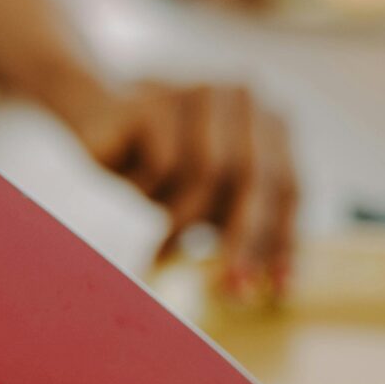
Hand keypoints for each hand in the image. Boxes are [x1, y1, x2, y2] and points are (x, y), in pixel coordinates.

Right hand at [64, 80, 298, 287]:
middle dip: (243, 241)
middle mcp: (243, 99)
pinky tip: (134, 184)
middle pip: (256, 179)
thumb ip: (242, 223)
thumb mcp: (210, 197)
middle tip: (230, 289)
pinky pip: (164, 164)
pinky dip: (150, 189)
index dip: (284, 238)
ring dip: (182, 218)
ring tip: (162, 249)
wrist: (96, 114)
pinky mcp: (158, 101)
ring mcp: (201, 93)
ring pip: (208, 173)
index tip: (276, 287)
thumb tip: (273, 286)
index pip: (288, 186)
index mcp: (269, 120)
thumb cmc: (160, 162)